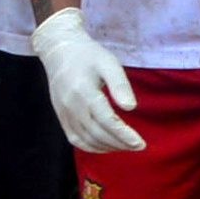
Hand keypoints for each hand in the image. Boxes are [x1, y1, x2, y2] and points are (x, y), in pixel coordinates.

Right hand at [28, 8, 143, 152]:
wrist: (59, 51)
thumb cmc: (88, 55)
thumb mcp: (108, 62)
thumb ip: (120, 84)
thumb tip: (131, 107)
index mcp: (84, 91)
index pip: (106, 120)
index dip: (124, 135)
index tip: (140, 143)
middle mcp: (72, 106)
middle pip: (98, 133)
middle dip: (120, 144)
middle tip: (138, 146)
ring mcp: (64, 113)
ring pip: (87, 140)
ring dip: (108, 147)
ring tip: (126, 146)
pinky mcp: (61, 117)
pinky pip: (75, 139)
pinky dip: (92, 147)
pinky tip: (106, 146)